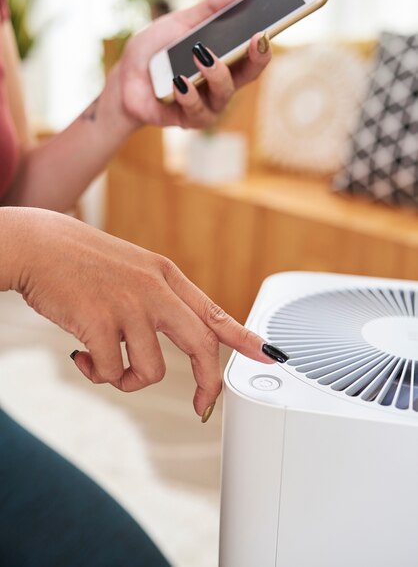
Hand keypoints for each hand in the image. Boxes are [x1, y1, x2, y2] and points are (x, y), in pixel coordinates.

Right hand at [16, 209, 272, 416]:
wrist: (38, 245)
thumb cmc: (81, 261)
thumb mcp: (132, 270)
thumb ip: (157, 301)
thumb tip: (171, 344)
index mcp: (165, 276)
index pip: (214, 312)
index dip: (245, 337)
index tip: (269, 354)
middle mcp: (155, 290)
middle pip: (201, 346)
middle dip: (208, 384)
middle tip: (202, 407)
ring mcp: (129, 305)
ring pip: (151, 371)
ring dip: (126, 381)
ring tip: (104, 366)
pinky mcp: (99, 322)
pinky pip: (110, 371)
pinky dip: (96, 374)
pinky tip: (79, 356)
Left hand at [115, 0, 271, 129]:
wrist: (124, 80)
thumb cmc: (154, 52)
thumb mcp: (180, 23)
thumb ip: (210, 8)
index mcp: (223, 60)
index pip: (252, 55)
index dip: (263, 46)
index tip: (265, 30)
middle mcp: (221, 84)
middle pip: (248, 76)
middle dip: (255, 59)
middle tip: (254, 39)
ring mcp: (207, 104)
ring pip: (224, 93)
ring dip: (216, 73)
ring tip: (200, 55)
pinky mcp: (189, 120)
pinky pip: (197, 110)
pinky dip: (188, 94)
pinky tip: (178, 81)